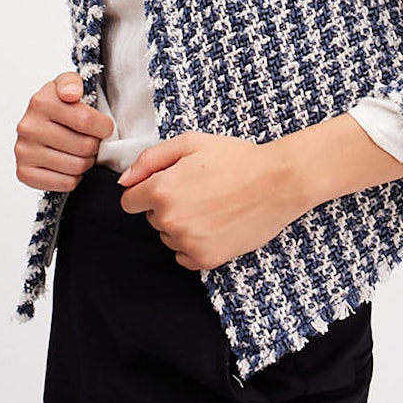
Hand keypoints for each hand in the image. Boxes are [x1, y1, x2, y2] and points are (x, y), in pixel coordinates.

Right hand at [15, 72, 114, 191]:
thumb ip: (72, 82)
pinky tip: (69, 165)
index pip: (85, 120)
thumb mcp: (68, 84)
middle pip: (84, 146)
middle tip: (91, 140)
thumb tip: (71, 94)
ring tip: (81, 152)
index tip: (104, 127)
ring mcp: (24, 151)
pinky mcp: (24, 173)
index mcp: (40, 102)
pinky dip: (74, 177)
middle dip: (95, 145)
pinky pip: (66, 183)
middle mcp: (28, 127)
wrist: (40, 124)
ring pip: (77, 166)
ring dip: (86, 162)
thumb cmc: (60, 105)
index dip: (103, 127)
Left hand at [118, 132, 302, 270]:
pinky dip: (193, 243)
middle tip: (198, 189)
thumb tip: (125, 181)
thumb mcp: (189, 143)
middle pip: (151, 218)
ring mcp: (188, 242)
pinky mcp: (206, 260)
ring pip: (167, 237)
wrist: (277, 182)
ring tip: (210, 205)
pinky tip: (214, 224)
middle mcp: (170, 220)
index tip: (168, 184)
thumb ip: (150, 159)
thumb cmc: (235, 158)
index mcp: (161, 190)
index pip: (129, 202)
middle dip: (166, 205)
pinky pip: (183, 256)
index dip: (146, 190)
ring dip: (180, 224)